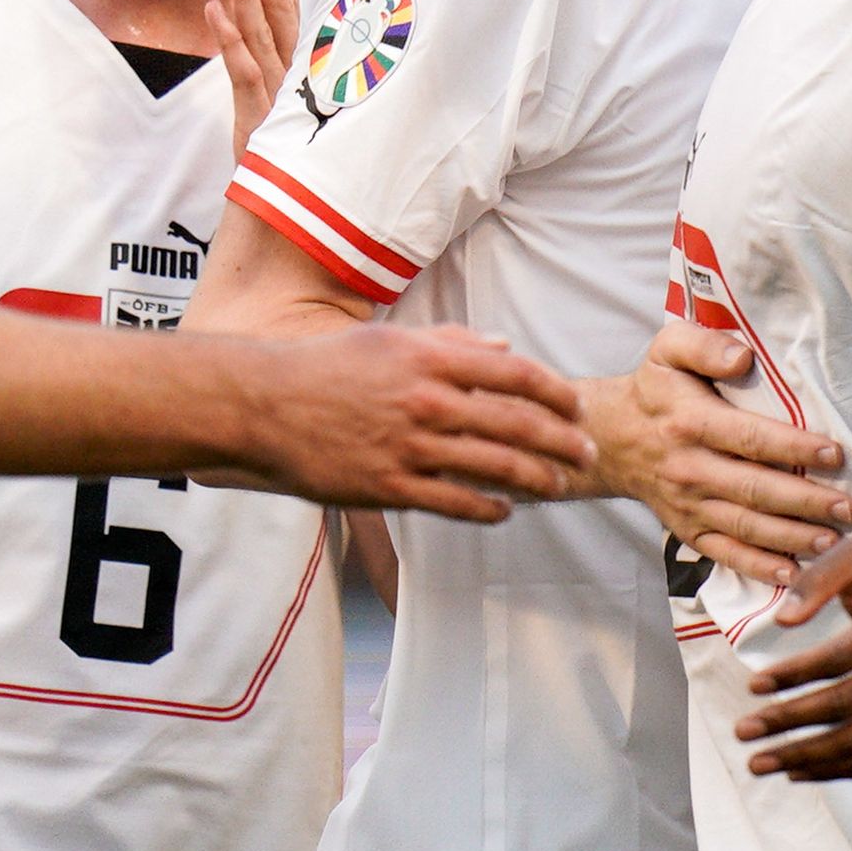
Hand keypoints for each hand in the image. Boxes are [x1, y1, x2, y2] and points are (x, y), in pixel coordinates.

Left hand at [209, 0, 304, 147]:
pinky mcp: (260, 114)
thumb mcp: (282, 99)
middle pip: (276, 0)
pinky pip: (244, 70)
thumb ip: (275, 61)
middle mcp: (293, 67)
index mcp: (299, 59)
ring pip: (261, 26)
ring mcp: (278, 89)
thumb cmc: (282, 151)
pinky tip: (213, 10)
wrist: (288, 207)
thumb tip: (253, 24)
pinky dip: (229, 40)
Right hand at [246, 325, 592, 518]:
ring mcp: (410, 445)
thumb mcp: (388, 340)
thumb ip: (450, 341)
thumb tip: (502, 347)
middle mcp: (428, 400)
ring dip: (537, 479)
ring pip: (496, 467)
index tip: (578, 407)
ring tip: (558, 486)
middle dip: (563, 442)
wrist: (264, 406)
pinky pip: (456, 502)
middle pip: (519, 423)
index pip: (517, 374)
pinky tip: (505, 510)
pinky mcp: (390, 485)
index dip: (558, 393)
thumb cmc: (325, 368)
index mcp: (431, 357)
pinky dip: (489, 509)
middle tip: (588, 453)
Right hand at [580, 323, 851, 586]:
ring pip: (746, 526)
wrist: (611, 438)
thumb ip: (704, 345)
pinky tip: (794, 573)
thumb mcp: (669, 350)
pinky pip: (726, 553)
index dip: (793, 448)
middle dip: (806, 502)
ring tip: (834, 540)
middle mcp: (689, 468)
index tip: (835, 454)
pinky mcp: (688, 530)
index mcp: (690, 422)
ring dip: (792, 537)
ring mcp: (688, 505)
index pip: (749, 438)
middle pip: (755, 489)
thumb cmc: (656, 389)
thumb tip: (743, 358)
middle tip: (849, 508)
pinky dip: (759, 567)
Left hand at [732, 532, 851, 780]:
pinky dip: (835, 772)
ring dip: (804, 758)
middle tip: (743, 731)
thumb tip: (782, 620)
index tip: (753, 686)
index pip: (839, 658)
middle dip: (788, 722)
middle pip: (844, 706)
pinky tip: (797, 771)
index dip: (794, 674)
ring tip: (759, 761)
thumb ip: (817, 579)